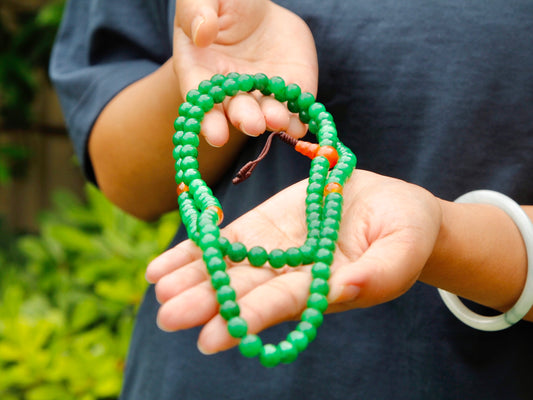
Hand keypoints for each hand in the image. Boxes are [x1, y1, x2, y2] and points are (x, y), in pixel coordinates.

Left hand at [146, 170, 442, 353]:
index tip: (212, 337)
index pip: (282, 304)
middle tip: (169, 317)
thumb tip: (348, 290)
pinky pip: (226, 239)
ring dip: (193, 278)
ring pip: (228, 267)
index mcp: (324, 289)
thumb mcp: (402, 248)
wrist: (390, 203)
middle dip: (207, 302)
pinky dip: (195, 250)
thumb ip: (380, 273)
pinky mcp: (264, 225)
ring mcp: (274, 250)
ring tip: (158, 288)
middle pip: (245, 290)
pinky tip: (161, 267)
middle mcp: (292, 276)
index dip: (249, 317)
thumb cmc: (406, 231)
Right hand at [173, 0, 317, 145]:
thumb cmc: (222, 2)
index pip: (202, 100)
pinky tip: (300, 124)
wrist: (257, 8)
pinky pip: (295, 108)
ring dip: (273, 120)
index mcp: (201, 71)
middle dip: (246, 120)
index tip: (217, 135)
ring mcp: (263, 93)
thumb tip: (202, 34)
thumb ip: (197, 12)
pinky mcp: (291, 89)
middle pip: (236, 111)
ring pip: (267, 112)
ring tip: (278, 120)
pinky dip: (299, 119)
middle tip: (254, 125)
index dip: (208, 120)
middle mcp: (232, 91)